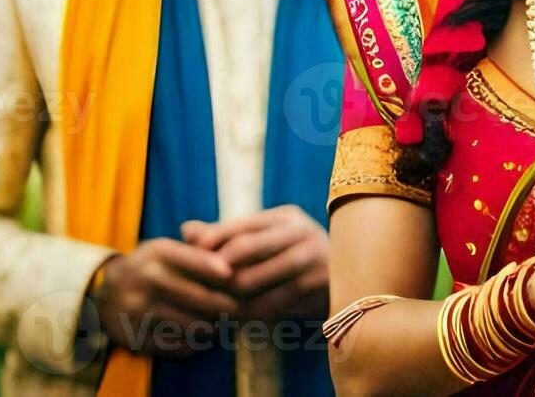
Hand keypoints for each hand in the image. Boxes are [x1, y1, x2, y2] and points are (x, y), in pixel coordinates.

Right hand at [90, 238, 236, 355]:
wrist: (104, 293)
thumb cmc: (148, 267)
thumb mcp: (164, 249)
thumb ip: (196, 248)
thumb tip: (231, 262)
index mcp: (157, 253)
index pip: (192, 259)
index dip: (214, 268)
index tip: (231, 275)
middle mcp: (146, 279)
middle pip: (197, 297)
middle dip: (222, 305)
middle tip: (237, 308)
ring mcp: (138, 309)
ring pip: (189, 324)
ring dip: (210, 327)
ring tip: (220, 325)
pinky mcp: (136, 335)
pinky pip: (174, 345)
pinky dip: (191, 344)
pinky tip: (199, 340)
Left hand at [186, 204, 329, 321]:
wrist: (348, 277)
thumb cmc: (294, 256)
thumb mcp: (267, 239)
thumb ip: (227, 234)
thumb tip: (186, 228)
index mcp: (286, 218)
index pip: (238, 228)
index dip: (210, 244)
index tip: (190, 261)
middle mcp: (302, 233)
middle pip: (243, 250)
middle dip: (217, 271)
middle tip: (200, 288)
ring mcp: (312, 261)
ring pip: (254, 282)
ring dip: (230, 296)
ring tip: (214, 305)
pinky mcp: (318, 290)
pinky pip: (272, 306)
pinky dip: (250, 313)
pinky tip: (239, 317)